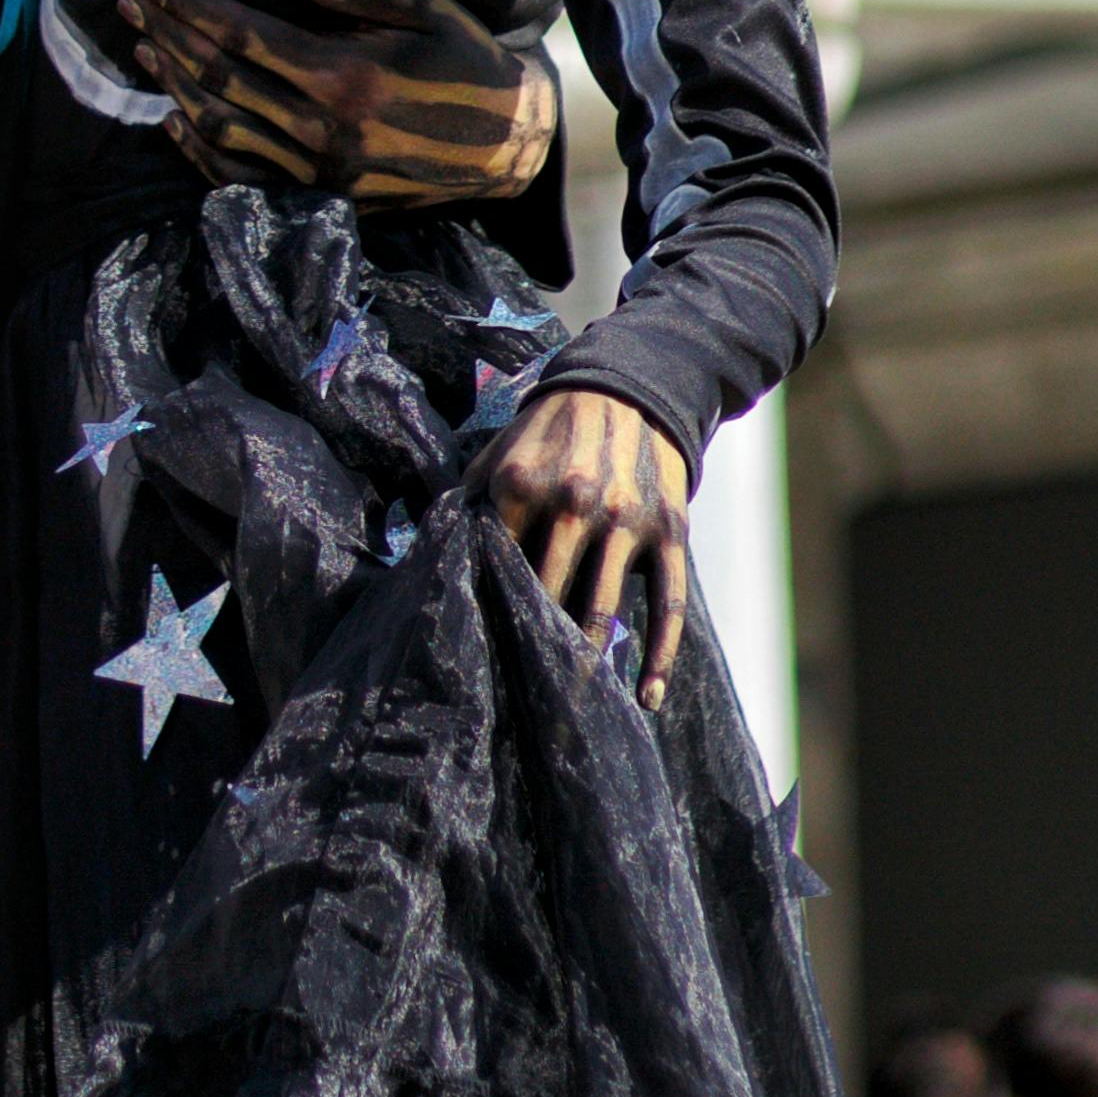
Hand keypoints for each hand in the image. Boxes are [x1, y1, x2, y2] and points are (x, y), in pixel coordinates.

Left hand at [122, 0, 558, 209]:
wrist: (511, 143)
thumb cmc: (468, 59)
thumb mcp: (427, 5)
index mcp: (345, 73)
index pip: (244, 35)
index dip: (192, 7)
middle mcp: (324, 126)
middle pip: (221, 79)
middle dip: (170, 37)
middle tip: (131, 7)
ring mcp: (321, 169)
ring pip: (223, 130)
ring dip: (176, 88)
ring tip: (146, 51)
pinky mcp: (326, 195)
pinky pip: (245, 178)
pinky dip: (201, 152)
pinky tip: (176, 122)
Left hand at [475, 382, 693, 711]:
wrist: (629, 387)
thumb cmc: (550, 432)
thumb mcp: (499, 451)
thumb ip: (466, 500)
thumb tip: (428, 553)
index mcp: (522, 483)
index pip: (496, 563)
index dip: (486, 607)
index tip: (476, 651)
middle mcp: (574, 501)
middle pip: (546, 593)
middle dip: (531, 643)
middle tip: (519, 697)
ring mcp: (626, 519)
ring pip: (602, 607)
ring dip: (586, 661)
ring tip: (571, 709)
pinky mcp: (669, 531)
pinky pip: (667, 604)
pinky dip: (660, 656)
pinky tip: (646, 698)